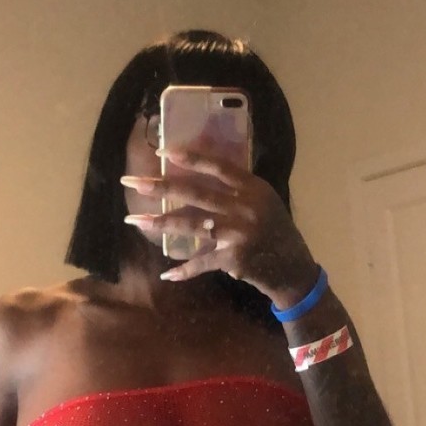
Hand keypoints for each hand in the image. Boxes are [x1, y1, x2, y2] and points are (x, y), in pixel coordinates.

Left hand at [120, 147, 316, 303]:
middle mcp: (246, 208)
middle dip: (160, 187)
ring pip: (191, 225)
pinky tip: (167, 274)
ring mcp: (238, 234)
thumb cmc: (275, 231)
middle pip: (195, 193)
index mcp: (253, 188)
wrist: (294, 270)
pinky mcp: (233, 259)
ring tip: (134, 220)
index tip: (162, 152)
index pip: (218, 166)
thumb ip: (237, 189)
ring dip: (159, 223)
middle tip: (131, 181)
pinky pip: (202, 262)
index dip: (190, 158)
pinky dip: (185, 270)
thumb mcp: (263, 202)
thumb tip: (197, 175)